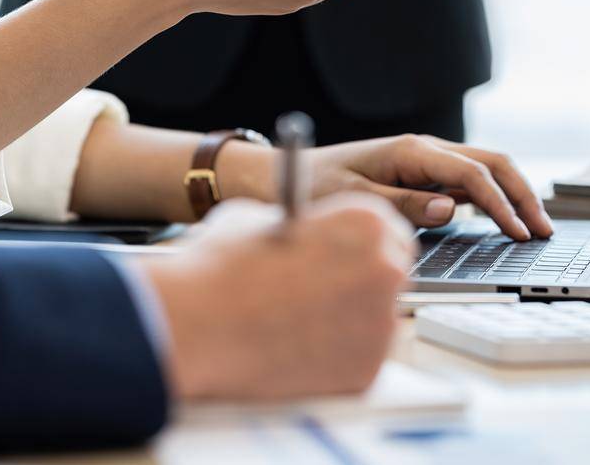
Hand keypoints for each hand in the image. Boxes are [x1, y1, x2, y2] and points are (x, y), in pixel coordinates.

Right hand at [141, 196, 412, 399]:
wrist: (199, 324)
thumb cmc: (222, 266)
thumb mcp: (260, 217)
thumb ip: (297, 225)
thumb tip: (299, 236)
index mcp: (367, 223)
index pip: (390, 231)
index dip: (364, 244)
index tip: (347, 253)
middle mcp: (385, 271)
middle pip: (391, 275)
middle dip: (363, 280)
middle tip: (325, 290)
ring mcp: (379, 326)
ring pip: (376, 321)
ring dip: (349, 320)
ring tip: (301, 322)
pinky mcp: (365, 372)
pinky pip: (360, 360)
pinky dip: (336, 358)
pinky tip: (298, 350)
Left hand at [219, 133, 552, 240]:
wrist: (283, 173)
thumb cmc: (313, 185)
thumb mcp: (356, 198)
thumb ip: (406, 204)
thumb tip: (452, 209)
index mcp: (410, 150)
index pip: (472, 174)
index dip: (501, 204)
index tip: (520, 234)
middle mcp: (423, 148)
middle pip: (491, 163)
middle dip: (522, 194)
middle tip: (544, 231)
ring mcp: (425, 158)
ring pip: (484, 168)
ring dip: (512, 192)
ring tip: (534, 227)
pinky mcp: (421, 171)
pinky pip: (467, 178)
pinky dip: (493, 196)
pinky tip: (505, 219)